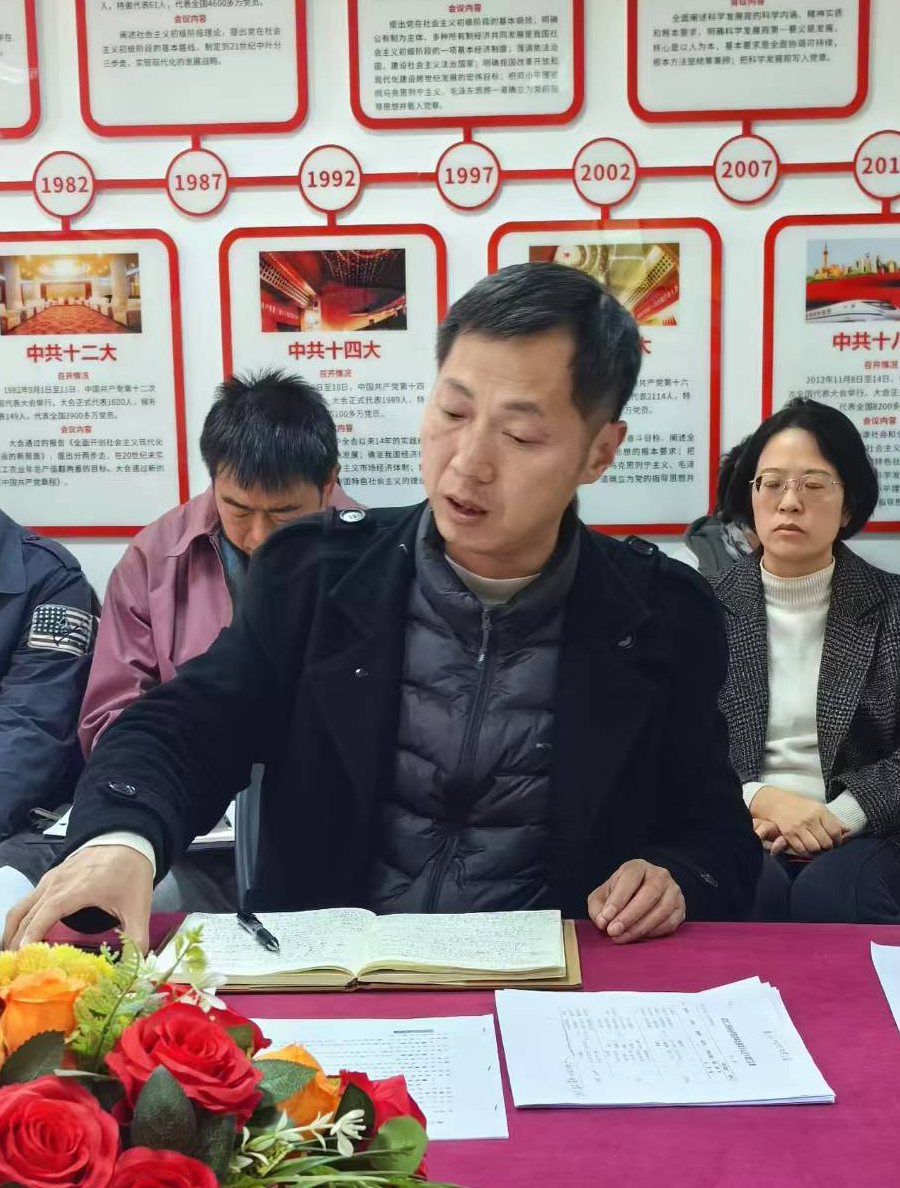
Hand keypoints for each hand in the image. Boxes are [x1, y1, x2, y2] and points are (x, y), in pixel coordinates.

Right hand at [2, 846, 152, 951]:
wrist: (128, 841)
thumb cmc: (130, 872)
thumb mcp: (138, 906)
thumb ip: (137, 937)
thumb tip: (136, 964)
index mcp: (72, 892)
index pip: (41, 918)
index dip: (29, 938)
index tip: (23, 959)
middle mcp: (55, 885)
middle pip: (24, 917)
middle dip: (15, 943)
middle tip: (15, 968)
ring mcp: (50, 880)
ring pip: (20, 908)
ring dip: (12, 931)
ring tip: (13, 954)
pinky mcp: (51, 878)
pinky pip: (26, 901)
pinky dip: (19, 920)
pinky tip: (24, 935)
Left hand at [587, 859, 685, 943]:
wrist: (642, 894)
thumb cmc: (620, 894)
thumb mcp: (603, 895)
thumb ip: (598, 906)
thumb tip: (602, 922)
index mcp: (638, 867)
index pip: (630, 879)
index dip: (618, 899)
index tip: (605, 918)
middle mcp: (659, 875)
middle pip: (649, 894)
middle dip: (629, 916)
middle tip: (613, 931)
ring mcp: (673, 891)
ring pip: (662, 910)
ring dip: (640, 927)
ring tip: (623, 937)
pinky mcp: (681, 907)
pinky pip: (670, 922)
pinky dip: (653, 933)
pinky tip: (638, 937)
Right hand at [749, 786, 846, 855]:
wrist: (776, 802)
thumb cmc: (800, 806)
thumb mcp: (818, 807)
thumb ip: (833, 820)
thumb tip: (848, 830)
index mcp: (819, 811)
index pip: (835, 831)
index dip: (838, 840)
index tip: (837, 842)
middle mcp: (809, 818)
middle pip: (826, 842)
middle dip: (828, 848)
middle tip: (827, 847)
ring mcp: (798, 826)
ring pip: (815, 848)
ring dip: (818, 851)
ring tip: (818, 849)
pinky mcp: (788, 834)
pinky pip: (801, 849)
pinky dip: (806, 852)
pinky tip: (807, 849)